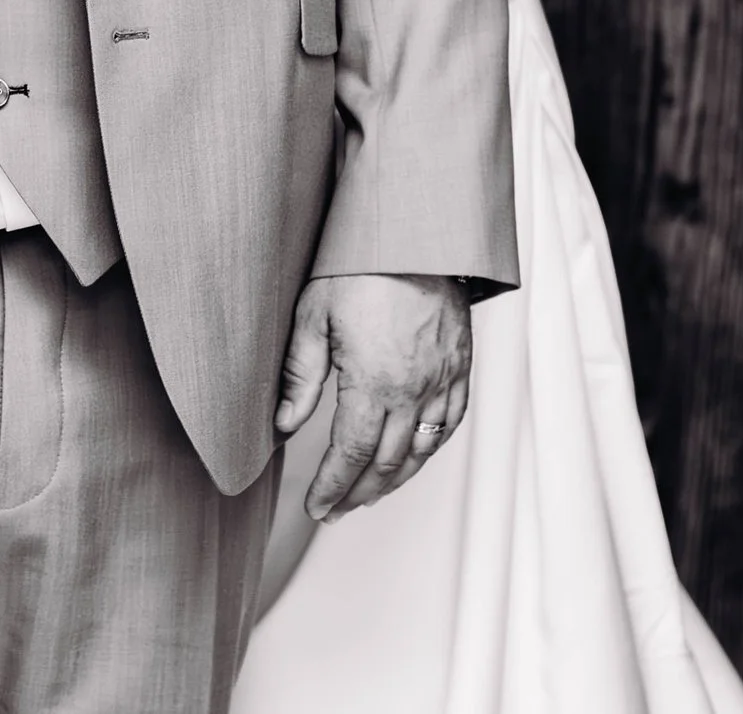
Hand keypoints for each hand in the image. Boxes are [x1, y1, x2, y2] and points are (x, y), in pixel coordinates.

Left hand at [277, 272, 470, 520]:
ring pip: (421, 452)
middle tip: (336, 509)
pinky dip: (429, 450)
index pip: (351, 456)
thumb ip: (299, 377)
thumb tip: (282, 425)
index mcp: (374, 382)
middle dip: (358, 494)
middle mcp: (413, 390)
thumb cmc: (359, 268)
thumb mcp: (313, 317)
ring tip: (368, 494)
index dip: (332, 487)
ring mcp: (442, 380)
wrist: (414, 233)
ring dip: (394, 481)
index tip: (317, 507)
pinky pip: (449, 424)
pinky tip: (412, 457)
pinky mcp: (460, 366)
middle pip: (387, 464)